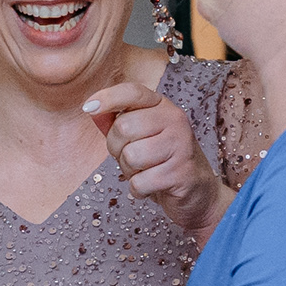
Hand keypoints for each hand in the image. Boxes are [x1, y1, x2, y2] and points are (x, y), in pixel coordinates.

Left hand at [86, 79, 227, 237]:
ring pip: (130, 156)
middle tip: (133, 158)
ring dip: (130, 171)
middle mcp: (175, 120)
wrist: (197, 192)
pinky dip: (139, 190)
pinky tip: (153, 186)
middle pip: (123, 128)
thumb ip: (116, 123)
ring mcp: (180, 145)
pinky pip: (140, 182)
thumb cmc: (162, 162)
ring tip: (146, 171)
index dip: (107, 97)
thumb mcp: (139, 138)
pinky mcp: (181, 173)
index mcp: (162, 107)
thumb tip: (91, 110)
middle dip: (117, 149)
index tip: (88, 108)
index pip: (133, 92)